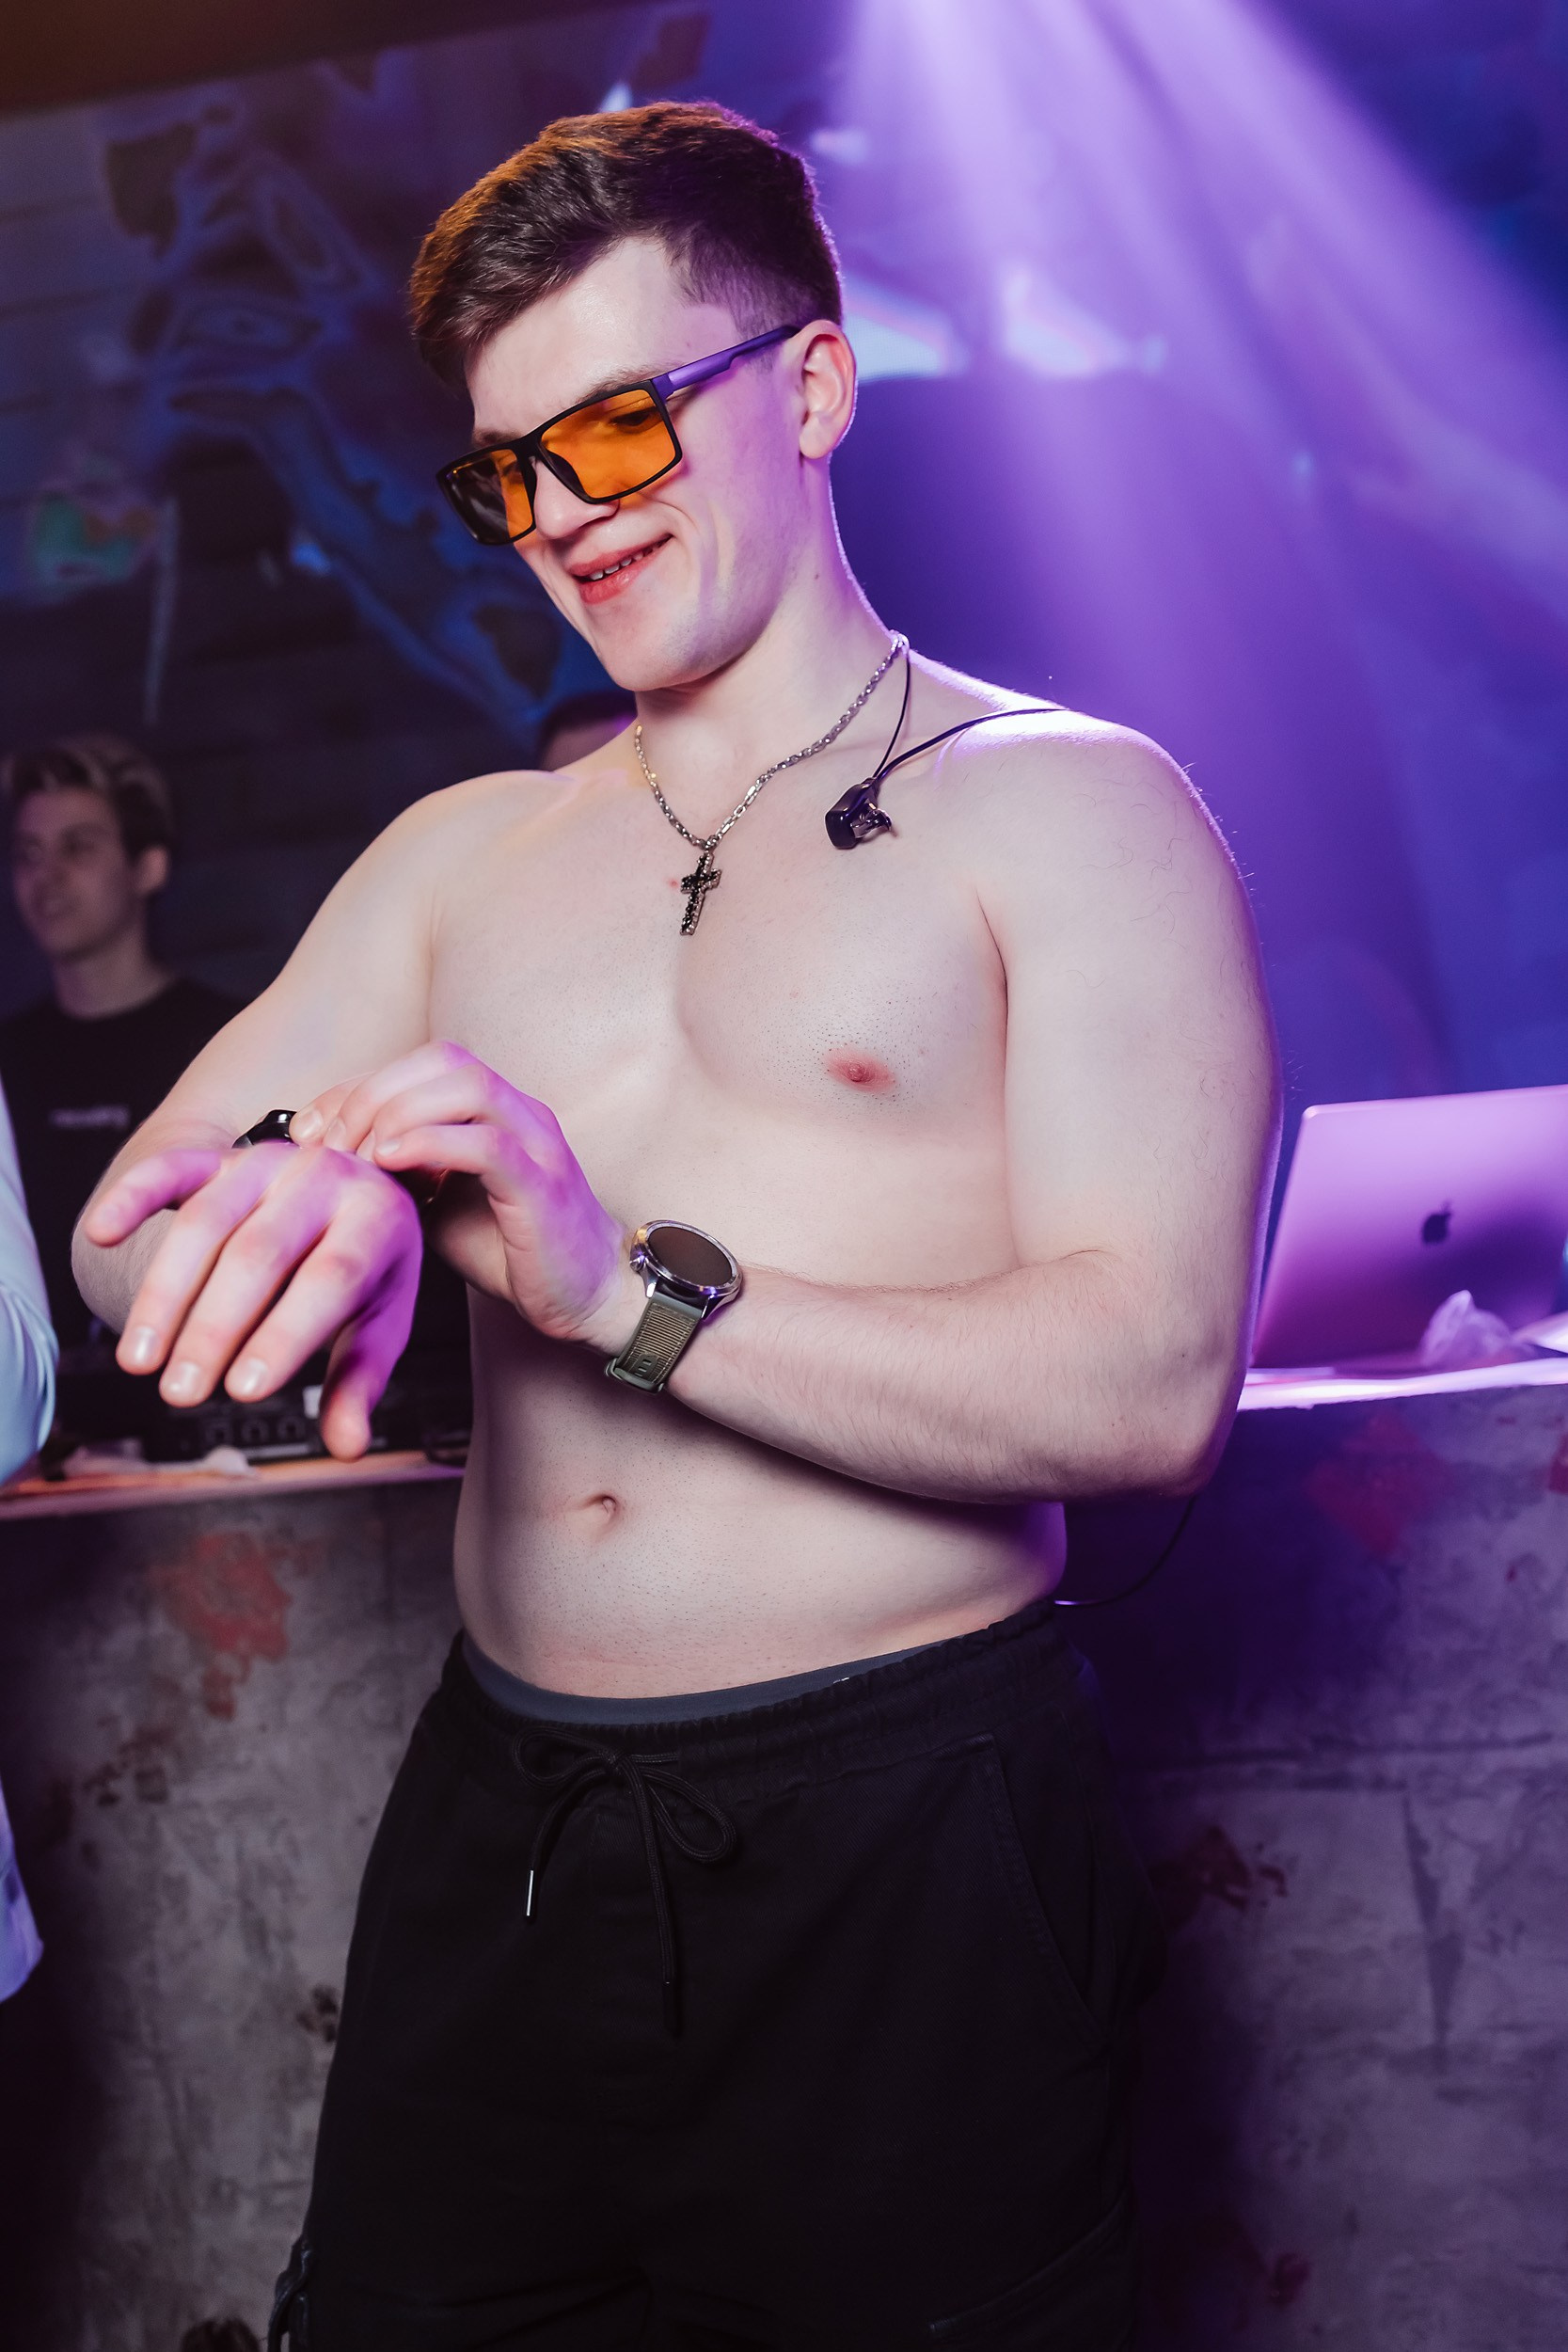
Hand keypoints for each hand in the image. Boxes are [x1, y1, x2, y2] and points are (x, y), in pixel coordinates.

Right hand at [81, 1139, 422, 1459]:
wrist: (360, 1184)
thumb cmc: (369, 1265)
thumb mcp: (381, 1318)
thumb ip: (360, 1380)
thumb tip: (347, 1446)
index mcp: (377, 1219)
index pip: (331, 1278)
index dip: (285, 1334)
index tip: (243, 1391)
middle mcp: (323, 1178)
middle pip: (259, 1253)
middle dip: (213, 1327)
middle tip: (181, 1393)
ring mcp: (267, 1162)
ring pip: (206, 1222)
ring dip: (164, 1293)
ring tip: (139, 1361)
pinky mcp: (220, 1158)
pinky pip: (170, 1170)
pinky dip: (131, 1197)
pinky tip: (99, 1233)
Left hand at [292, 1043, 636, 1348]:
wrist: (585, 1297)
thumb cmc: (512, 1251)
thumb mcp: (438, 1203)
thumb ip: (400, 1171)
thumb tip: (331, 1162)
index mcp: (494, 1110)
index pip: (420, 1064)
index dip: (357, 1086)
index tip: (309, 1128)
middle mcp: (520, 1112)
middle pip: (443, 1058)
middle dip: (372, 1092)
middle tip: (328, 1144)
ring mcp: (536, 1143)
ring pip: (468, 1085)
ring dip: (398, 1112)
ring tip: (359, 1155)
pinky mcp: (543, 1185)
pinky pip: (488, 1144)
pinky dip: (432, 1142)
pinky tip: (392, 1162)